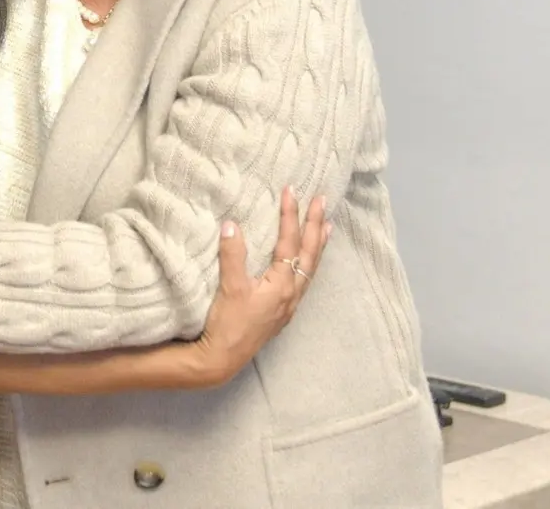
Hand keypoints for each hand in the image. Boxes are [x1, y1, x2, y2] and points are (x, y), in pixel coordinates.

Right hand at [190, 187, 329, 386]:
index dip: (291, 215)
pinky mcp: (282, 311)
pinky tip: (306, 260)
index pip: (289, 242)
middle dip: (314, 224)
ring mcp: (289, 304)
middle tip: (322, 200)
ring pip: (311, 268)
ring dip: (318, 244)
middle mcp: (291, 293)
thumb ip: (232, 255)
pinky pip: (304, 279)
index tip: (291, 191)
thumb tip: (232, 224)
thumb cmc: (227, 324)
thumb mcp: (228, 287)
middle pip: (309, 253)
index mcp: (281, 284)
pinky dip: (309, 262)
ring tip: (326, 225)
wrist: (223, 358)